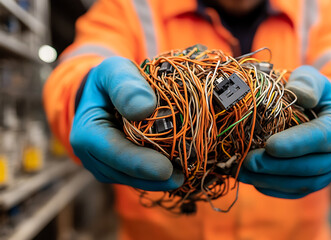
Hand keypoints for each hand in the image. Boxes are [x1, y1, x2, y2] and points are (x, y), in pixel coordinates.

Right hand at [70, 57, 183, 190]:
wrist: (105, 92)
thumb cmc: (112, 79)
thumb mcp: (115, 71)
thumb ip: (126, 85)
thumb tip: (145, 108)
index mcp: (87, 133)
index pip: (115, 153)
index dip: (141, 163)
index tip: (166, 169)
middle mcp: (92, 156)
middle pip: (126, 173)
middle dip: (155, 177)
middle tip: (184, 177)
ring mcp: (105, 167)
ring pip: (134, 180)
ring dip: (159, 180)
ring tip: (187, 174)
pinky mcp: (119, 171)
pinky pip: (139, 178)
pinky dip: (158, 177)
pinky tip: (180, 171)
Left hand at [238, 66, 330, 197]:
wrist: (324, 111)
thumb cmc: (314, 91)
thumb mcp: (313, 79)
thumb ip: (307, 82)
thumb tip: (299, 95)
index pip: (325, 137)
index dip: (298, 143)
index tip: (270, 146)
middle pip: (314, 166)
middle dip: (278, 166)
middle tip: (248, 161)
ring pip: (306, 184)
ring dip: (272, 180)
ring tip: (243, 172)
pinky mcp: (320, 181)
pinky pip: (299, 191)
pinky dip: (275, 188)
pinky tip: (253, 181)